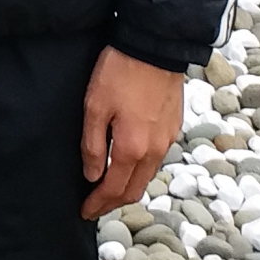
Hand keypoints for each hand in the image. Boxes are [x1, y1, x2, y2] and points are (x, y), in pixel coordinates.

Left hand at [81, 46, 183, 218]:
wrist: (154, 47)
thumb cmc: (119, 72)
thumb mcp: (94, 106)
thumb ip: (92, 144)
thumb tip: (91, 175)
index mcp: (132, 148)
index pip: (114, 189)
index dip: (98, 204)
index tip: (85, 212)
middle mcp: (154, 150)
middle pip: (134, 190)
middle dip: (114, 203)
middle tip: (95, 206)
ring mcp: (167, 140)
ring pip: (147, 176)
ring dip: (128, 187)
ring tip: (109, 188)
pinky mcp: (173, 127)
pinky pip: (156, 159)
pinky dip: (140, 170)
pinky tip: (128, 164)